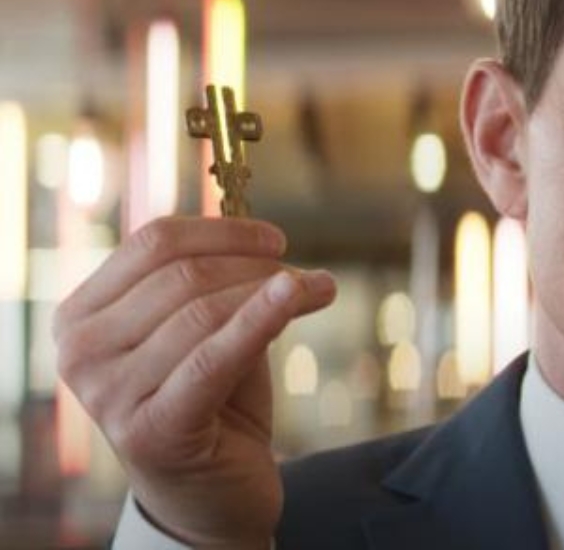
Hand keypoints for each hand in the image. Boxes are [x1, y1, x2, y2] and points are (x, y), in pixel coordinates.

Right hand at [54, 216, 336, 547]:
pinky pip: (212, 358)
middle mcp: (79, 353)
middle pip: (182, 276)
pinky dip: (259, 320)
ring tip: (320, 291)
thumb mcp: (205, 332)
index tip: (277, 240)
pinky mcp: (149, 430)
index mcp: (80, 316)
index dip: (222, 232)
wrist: (212, 495)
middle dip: (257, 267)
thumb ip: (216, 285)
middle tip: (309, 278)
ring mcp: (106, 395)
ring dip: (274, 293)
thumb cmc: (210, 403)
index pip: (152, 243)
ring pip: (202, 312)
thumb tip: (262, 239)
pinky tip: (298, 297)